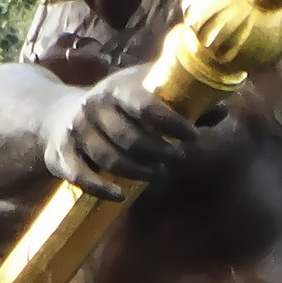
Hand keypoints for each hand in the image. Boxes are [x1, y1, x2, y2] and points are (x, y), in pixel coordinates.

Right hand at [46, 70, 196, 200]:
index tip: (192, 137)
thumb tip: (222, 109)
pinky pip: (83, 177)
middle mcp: (94, 106)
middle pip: (131, 138)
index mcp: (118, 88)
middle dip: (159, 152)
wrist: (59, 113)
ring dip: (139, 172)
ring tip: (160, 174)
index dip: (172, 123)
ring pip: (111, 160)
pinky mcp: (62, 154)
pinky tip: (121, 195)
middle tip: (177, 158)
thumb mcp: (146, 95)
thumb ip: (183, 104)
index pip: (146, 106)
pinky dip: (103, 189)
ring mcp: (76, 130)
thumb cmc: (117, 107)